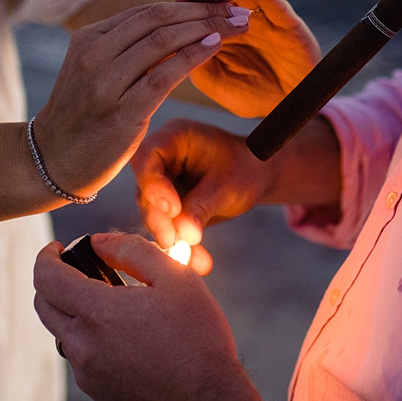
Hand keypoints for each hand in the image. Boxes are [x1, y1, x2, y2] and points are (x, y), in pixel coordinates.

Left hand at [33, 233, 255, 400]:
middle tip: (79, 269)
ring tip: (110, 302)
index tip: (57, 247)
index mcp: (97, 312)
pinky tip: (124, 335)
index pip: (45, 277)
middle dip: (51, 280)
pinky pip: (79, 356)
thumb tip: (98, 242)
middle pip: (43, 305)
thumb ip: (132, 250)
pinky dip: (88, 337)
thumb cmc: (198, 339)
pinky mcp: (97, 391)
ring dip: (72, 310)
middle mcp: (82, 344)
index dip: (46, 256)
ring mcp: (86, 372)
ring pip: (60, 332)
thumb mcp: (175, 278)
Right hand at [34, 1, 248, 198]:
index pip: (146, 12)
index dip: (188, 5)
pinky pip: (163, 75)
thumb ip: (122, 49)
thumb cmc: (82, 117)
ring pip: (163, 42)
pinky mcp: (120, 112)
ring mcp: (105, 83)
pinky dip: (193, 56)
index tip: (220, 5)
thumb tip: (168, 27)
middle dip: (203, 12)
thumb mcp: (92, 72)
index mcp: (88, 38)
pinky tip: (216, 46)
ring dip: (206, 29)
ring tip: (236, 25)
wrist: (53, 161)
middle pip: (157, 20)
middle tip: (237, 10)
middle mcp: (94, 54)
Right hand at [132, 119, 272, 274]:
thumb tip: (184, 235)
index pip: (147, 157)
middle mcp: (162, 159)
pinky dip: (182, 245)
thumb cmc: (245, 168)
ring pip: (153, 214)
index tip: (173, 209)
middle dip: (161, 220)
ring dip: (172, 239)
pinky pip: (167, 227)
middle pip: (145, 190)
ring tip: (193, 259)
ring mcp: (162, 182)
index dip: (153, 185)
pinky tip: (199, 262)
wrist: (256, 176)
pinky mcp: (167, 204)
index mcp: (174, 138)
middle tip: (175, 242)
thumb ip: (201, 207)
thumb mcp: (227, 186)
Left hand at [179, 0, 319, 117]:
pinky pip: (276, 5)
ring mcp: (265, 20)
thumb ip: (201, 67)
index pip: (202, 15)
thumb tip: (179, 45)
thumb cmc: (251, 96)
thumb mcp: (220, 85)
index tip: (178, 1)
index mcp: (221, 35)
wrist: (289, 107)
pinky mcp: (289, 24)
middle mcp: (241, 22)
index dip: (190, 7)